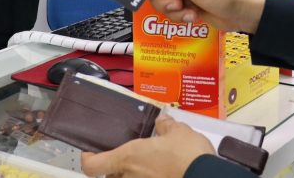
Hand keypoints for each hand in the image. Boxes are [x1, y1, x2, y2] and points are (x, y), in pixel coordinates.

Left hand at [80, 116, 213, 177]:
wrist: (206, 177)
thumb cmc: (187, 154)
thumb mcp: (178, 131)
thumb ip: (166, 126)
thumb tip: (162, 121)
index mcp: (128, 158)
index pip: (92, 166)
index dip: (87, 159)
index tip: (90, 152)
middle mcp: (129, 177)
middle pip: (110, 175)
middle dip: (116, 167)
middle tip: (129, 156)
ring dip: (133, 173)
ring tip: (149, 164)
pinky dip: (149, 176)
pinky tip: (163, 171)